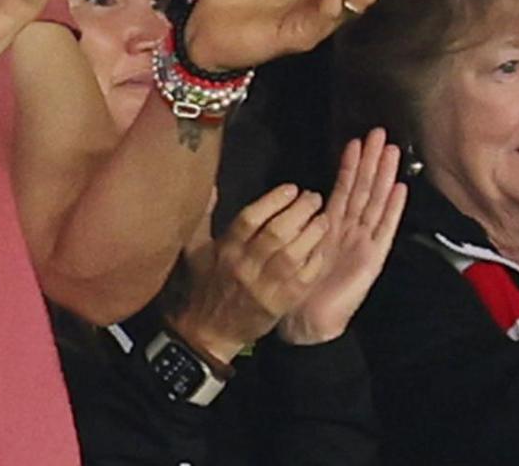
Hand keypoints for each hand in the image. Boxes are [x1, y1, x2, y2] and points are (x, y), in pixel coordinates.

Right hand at [169, 184, 332, 362]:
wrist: (209, 333)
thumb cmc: (204, 287)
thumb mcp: (195, 250)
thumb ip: (204, 216)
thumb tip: (210, 185)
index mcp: (226, 250)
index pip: (250, 219)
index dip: (273, 201)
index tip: (292, 188)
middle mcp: (245, 266)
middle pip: (275, 234)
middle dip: (299, 212)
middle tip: (313, 197)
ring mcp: (264, 287)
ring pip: (292, 256)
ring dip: (311, 234)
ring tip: (323, 218)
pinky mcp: (279, 304)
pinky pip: (302, 280)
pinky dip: (314, 262)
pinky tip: (322, 248)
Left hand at [279, 129, 407, 345]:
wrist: (308, 321)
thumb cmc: (296, 284)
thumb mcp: (292, 244)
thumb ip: (299, 220)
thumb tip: (298, 193)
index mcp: (331, 225)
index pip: (343, 188)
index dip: (350, 164)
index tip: (355, 140)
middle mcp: (349, 229)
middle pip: (364, 188)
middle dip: (372, 161)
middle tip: (380, 133)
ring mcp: (364, 241)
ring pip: (375, 202)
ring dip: (384, 176)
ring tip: (392, 151)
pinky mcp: (373, 258)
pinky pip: (384, 229)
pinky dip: (392, 209)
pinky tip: (400, 188)